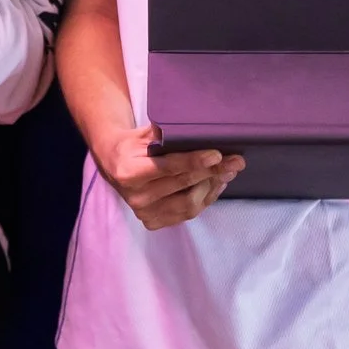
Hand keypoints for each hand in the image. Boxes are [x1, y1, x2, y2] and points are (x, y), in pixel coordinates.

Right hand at [95, 124, 244, 229]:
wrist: (113, 165)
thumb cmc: (132, 145)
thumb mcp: (142, 134)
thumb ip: (165, 132)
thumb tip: (197, 126)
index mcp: (130, 172)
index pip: (168, 168)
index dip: (194, 161)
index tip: (216, 154)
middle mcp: (136, 197)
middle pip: (183, 185)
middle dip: (213, 172)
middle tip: (235, 161)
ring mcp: (145, 213)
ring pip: (189, 204)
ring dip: (213, 187)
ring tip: (228, 172)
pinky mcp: (154, 222)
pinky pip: (187, 213)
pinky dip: (206, 199)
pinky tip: (216, 184)